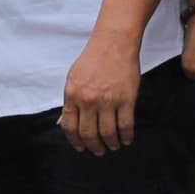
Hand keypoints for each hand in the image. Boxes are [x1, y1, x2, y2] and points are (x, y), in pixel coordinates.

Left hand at [60, 32, 140, 155]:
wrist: (114, 43)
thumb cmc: (94, 58)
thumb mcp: (74, 77)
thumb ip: (71, 99)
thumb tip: (68, 120)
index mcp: (72, 95)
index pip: (70, 127)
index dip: (75, 141)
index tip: (80, 147)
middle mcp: (88, 100)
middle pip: (89, 134)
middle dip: (93, 146)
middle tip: (97, 151)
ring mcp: (108, 101)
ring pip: (108, 133)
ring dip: (110, 144)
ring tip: (112, 146)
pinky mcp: (126, 99)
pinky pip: (125, 125)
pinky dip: (126, 136)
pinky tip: (126, 139)